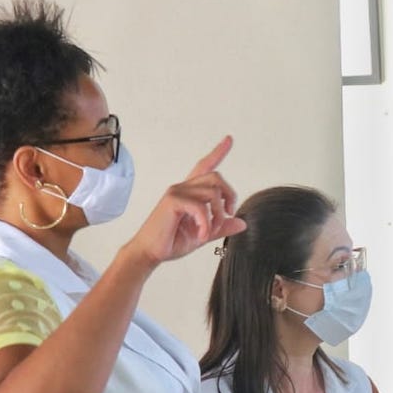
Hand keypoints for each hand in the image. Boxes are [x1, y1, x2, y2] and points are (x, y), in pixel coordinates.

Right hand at [124, 137, 246, 267]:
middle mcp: (183, 188)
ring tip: (209, 232)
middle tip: (228, 214)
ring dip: (218, 215)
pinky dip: (206, 224)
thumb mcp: (204, 234)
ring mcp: (176, 192)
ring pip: (212, 193)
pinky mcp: (172, 201)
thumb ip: (221, 227)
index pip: (205, 166)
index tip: (229, 138)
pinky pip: (200, 207)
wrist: (149, 253)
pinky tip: (201, 235)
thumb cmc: (171, 242)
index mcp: (190, 192)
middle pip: (216, 177)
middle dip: (230, 195)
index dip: (218, 152)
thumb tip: (242, 223)